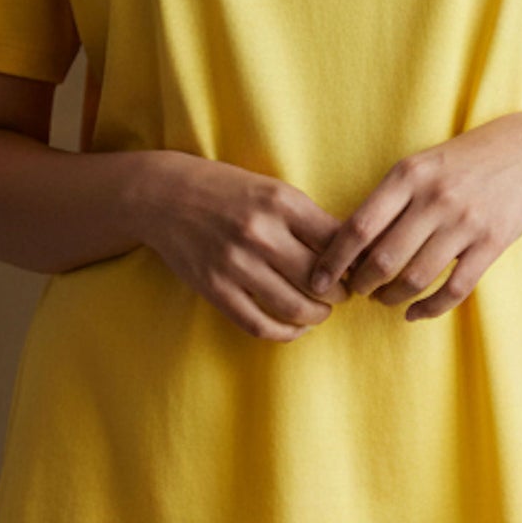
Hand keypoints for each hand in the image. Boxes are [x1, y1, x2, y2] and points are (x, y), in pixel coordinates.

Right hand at [139, 153, 352, 342]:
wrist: (164, 196)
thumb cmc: (227, 191)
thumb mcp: (271, 189)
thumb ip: (307, 217)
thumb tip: (350, 252)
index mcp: (280, 201)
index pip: (336, 241)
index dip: (354, 261)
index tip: (357, 268)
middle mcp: (259, 232)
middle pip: (320, 279)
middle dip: (340, 294)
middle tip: (343, 294)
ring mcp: (235, 263)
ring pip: (294, 306)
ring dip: (317, 315)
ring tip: (321, 311)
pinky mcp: (215, 288)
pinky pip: (259, 324)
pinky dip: (285, 333)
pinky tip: (295, 327)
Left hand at [306, 115, 521, 321]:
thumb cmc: (458, 163)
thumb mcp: (418, 167)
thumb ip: (386, 201)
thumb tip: (345, 246)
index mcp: (408, 175)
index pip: (359, 226)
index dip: (334, 260)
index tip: (319, 280)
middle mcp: (434, 198)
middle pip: (384, 258)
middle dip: (362, 284)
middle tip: (355, 292)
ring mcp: (465, 221)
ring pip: (416, 277)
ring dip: (392, 297)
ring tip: (383, 299)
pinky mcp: (492, 242)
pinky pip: (455, 289)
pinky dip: (429, 308)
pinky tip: (415, 312)